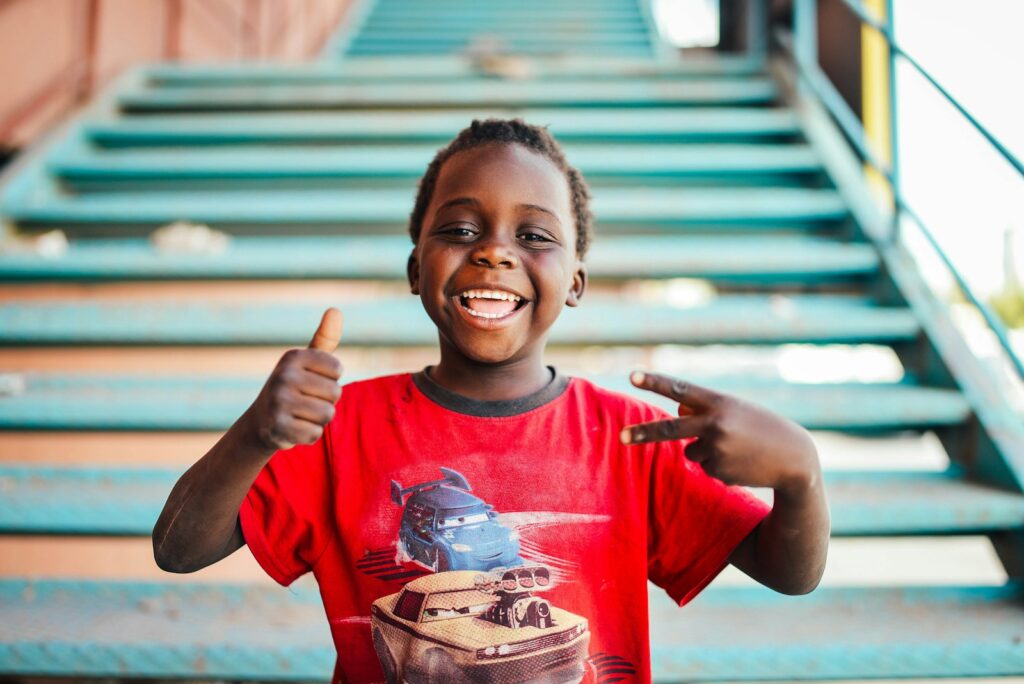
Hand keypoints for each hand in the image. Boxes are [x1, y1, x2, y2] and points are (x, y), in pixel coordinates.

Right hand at [243, 308, 343, 453]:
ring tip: (301, 414)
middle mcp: (283, 376)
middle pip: (335, 393)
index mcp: (293, 356)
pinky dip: (309, 435)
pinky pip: (315, 433)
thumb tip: (335, 310)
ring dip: (319, 419)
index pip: (337, 369)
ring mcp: (279, 402)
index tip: (312, 381)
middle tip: (305, 401)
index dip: (330, 379)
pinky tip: (294, 428)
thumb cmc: (294, 387)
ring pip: (327, 414)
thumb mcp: (307, 362)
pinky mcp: (278, 427)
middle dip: (326, 402)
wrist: (261, 422)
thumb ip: (325, 338)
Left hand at [620, 371, 819, 494]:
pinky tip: (741, 463)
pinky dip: (718, 466)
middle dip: (642, 434)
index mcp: (719, 402)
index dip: (654, 382)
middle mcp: (715, 424)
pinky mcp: (719, 470)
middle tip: (620, 437)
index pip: (680, 389)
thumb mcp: (736, 410)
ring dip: (706, 452)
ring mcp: (716, 449)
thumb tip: (675, 411)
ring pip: (690, 452)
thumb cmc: (762, 428)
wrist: (794, 459)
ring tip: (736, 449)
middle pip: (669, 429)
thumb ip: (705, 408)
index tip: (632, 376)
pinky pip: (705, 467)